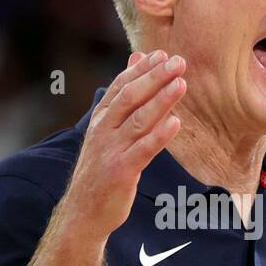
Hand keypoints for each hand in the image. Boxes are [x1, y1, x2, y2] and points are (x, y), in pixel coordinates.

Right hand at [60, 50, 185, 239]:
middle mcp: (103, 130)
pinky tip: (176, 123)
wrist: (84, 212)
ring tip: (181, 84)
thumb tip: (135, 61)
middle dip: (154, 78)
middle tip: (178, 62)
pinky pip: (143, 150)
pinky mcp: (120, 171)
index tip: (163, 54)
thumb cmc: (101, 169)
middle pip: (130, 97)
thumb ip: (123, 99)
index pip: (121, 86)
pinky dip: (160, 135)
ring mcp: (110, 150)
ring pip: (138, 120)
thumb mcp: (108, 131)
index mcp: (101, 119)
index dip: (142, 69)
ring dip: (161, 100)